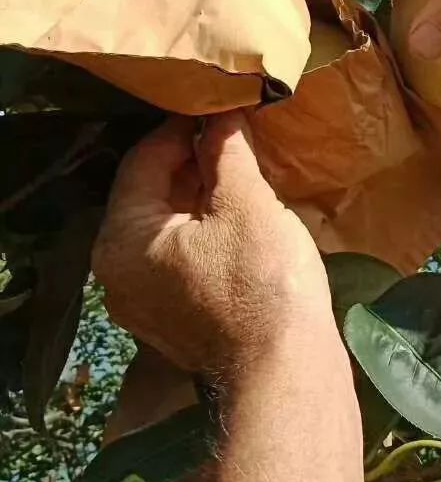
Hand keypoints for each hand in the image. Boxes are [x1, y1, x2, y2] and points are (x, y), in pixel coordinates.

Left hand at [93, 111, 333, 375]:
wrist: (284, 373)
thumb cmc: (262, 283)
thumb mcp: (246, 204)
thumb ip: (227, 153)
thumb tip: (222, 116)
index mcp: (121, 238)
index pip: (143, 160)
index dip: (183, 127)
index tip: (221, 108)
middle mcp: (116, 272)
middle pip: (149, 195)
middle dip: (192, 163)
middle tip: (235, 138)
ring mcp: (141, 303)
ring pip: (165, 228)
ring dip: (200, 198)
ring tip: (243, 174)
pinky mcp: (170, 321)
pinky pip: (178, 260)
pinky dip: (203, 234)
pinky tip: (240, 221)